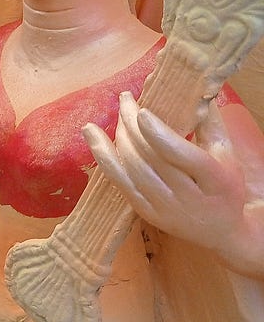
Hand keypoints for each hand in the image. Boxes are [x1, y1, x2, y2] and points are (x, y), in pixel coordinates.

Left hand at [84, 91, 246, 243]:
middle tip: (125, 99)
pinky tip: (93, 138)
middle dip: (133, 125)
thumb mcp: (227, 155)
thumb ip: (210, 124)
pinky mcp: (145, 213)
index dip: (158, 133)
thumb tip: (196, 89)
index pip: (182, 155)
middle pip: (151, 158)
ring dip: (118, 138)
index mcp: (215, 180)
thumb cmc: (224, 187)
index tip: (142, 111)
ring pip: (133, 169)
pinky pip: (119, 183)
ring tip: (115, 113)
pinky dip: (104, 158)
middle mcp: (187, 197)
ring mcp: (164, 208)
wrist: (220, 232)